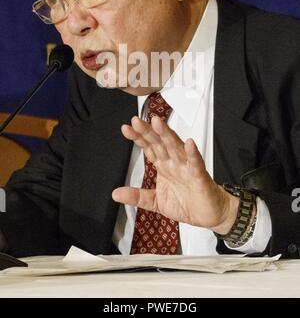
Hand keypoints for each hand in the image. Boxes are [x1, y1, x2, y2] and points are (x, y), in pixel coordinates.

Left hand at [112, 116, 238, 234]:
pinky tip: (188, 144)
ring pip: (175, 148)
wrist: (210, 214)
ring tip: (158, 124)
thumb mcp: (156, 202)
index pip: (149, 147)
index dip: (138, 137)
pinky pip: (195, 163)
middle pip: (160, 143)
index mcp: (164, 166)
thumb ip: (137, 196)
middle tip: (137, 121)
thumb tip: (116, 193)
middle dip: (148, 131)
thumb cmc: (187, 204)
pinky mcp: (199, 177)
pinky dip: (192, 153)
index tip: (126, 128)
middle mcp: (174, 163)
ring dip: (167, 135)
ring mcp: (186, 168)